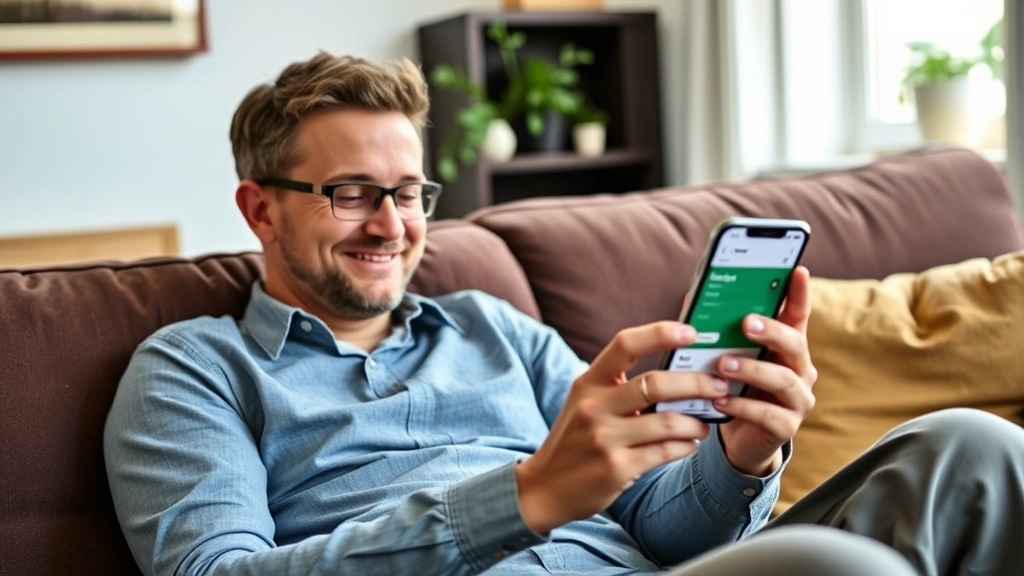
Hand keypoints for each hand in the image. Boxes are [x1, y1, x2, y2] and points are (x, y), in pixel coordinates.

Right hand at [516, 322, 728, 533]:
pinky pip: (665, 451)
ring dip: (697, 422)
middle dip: (697, 384)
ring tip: (705, 422)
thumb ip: (620, 385)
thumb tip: (677, 369)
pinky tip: (691, 443)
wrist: (546, 486)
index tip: (690, 332)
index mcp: (588, 382)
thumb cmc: (576, 438)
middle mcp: (593, 406)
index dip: (660, 333)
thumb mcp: (587, 403)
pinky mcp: (617, 467)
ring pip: (668, 422)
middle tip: (719, 386)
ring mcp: (604, 438)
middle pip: (656, 384)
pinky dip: (686, 446)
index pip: (625, 344)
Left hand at [715, 266, 817, 475]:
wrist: (739, 438)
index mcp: (786, 347)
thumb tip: (693, 297)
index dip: (799, 294)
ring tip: (723, 365)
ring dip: (752, 370)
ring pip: (783, 380)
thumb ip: (719, 331)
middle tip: (745, 323)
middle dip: (771, 331)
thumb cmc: (733, 387)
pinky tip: (719, 399)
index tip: (797, 271)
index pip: (797, 316)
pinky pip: (768, 414)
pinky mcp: (787, 428)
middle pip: (795, 344)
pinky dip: (742, 405)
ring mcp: (798, 400)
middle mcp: (800, 370)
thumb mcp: (727, 357)